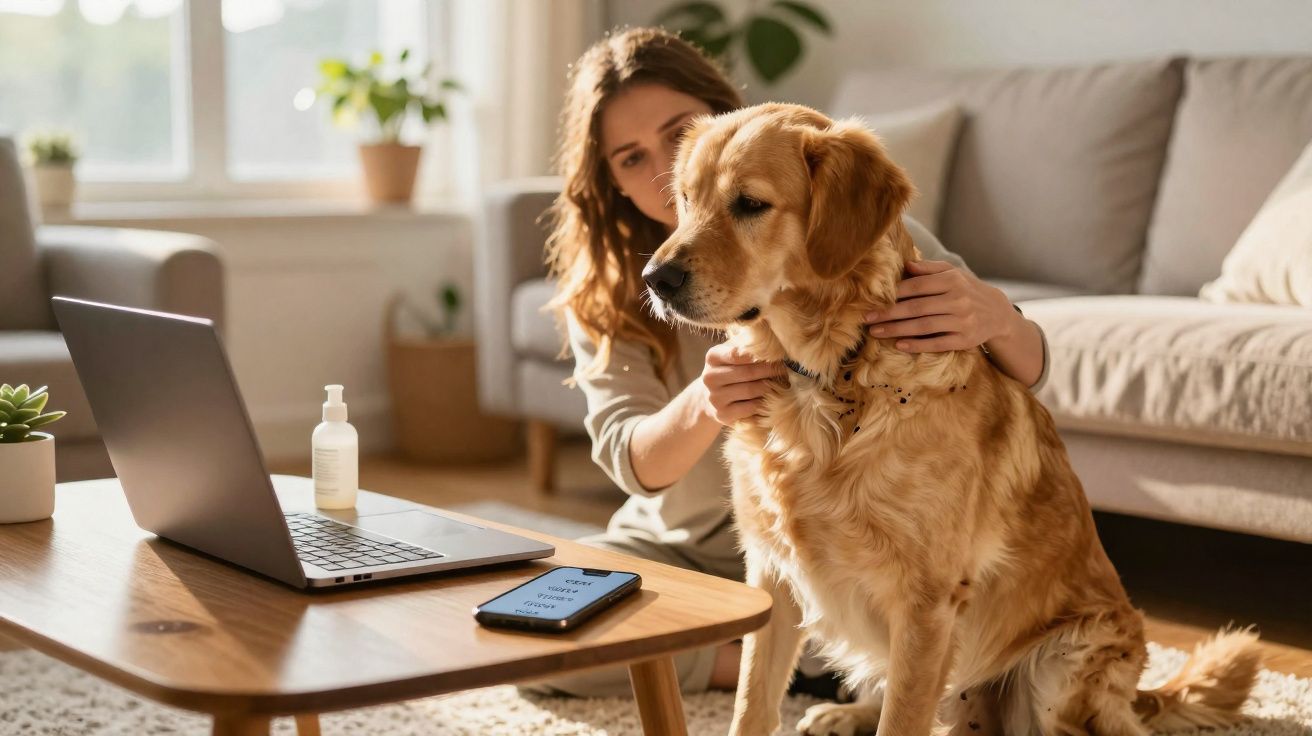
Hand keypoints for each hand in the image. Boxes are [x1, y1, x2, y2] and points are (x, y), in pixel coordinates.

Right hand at [698, 343, 785, 424]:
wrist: (712, 399)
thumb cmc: (730, 370)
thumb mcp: (732, 353)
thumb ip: (746, 345)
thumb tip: (771, 339)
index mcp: (712, 357)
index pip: (738, 353)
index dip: (760, 355)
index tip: (778, 355)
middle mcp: (709, 377)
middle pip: (748, 372)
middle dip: (770, 371)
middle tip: (786, 370)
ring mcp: (715, 397)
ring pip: (751, 390)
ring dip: (770, 387)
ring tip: (784, 383)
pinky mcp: (722, 414)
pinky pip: (751, 408)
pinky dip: (764, 403)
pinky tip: (773, 398)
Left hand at [864, 260, 1020, 352]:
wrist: (997, 313)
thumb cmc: (966, 290)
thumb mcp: (953, 273)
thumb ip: (929, 269)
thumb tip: (906, 264)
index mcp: (952, 281)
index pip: (917, 287)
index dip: (893, 294)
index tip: (872, 299)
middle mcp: (958, 300)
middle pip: (916, 308)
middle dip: (888, 314)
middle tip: (866, 318)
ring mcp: (962, 321)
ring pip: (924, 326)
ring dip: (897, 330)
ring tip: (875, 332)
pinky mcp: (965, 340)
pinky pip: (937, 343)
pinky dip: (917, 345)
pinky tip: (899, 345)